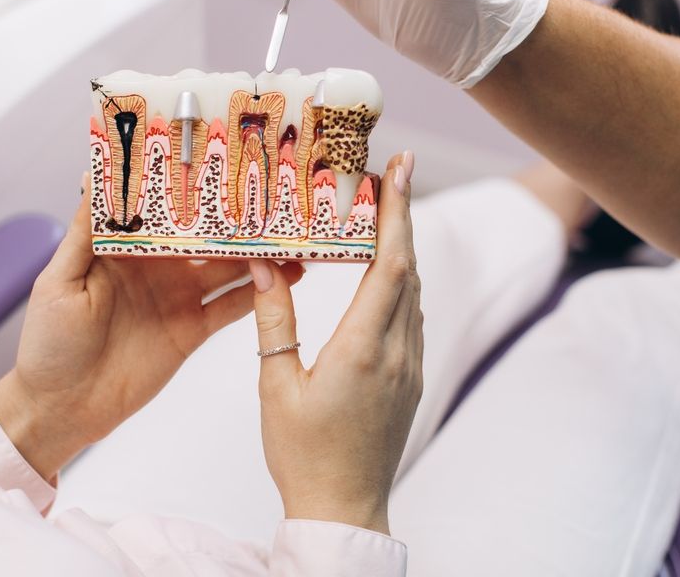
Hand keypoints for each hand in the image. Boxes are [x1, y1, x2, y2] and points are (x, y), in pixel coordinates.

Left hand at [0, 185, 303, 480]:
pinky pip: (230, 308)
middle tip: (273, 199)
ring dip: (258, 254)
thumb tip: (93, 177)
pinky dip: (259, 294)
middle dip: (237, 219)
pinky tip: (286, 279)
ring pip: (227, 268)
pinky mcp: (192, 330)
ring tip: (291, 237)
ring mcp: (178, 298)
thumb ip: (84, 232)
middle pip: (204, 236)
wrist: (60, 408)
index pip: (166, 210)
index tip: (223, 166)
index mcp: (126, 249)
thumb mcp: (59, 281)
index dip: (193, 191)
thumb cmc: (48, 343)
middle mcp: (157, 268)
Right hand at [250, 152, 422, 534]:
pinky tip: (387, 269)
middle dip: (403, 214)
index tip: (401, 170)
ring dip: (403, 246)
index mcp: (362, 350)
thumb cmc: (302, 454)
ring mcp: (409, 366)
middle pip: (408, 267)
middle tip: (398, 169)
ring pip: (413, 291)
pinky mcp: (410, 379)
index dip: (397, 213)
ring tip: (385, 209)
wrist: (344, 510)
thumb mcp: (275, 386)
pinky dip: (402, 281)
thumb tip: (266, 263)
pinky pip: (412, 316)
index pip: (389, 265)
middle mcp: (396, 352)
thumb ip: (274, 321)